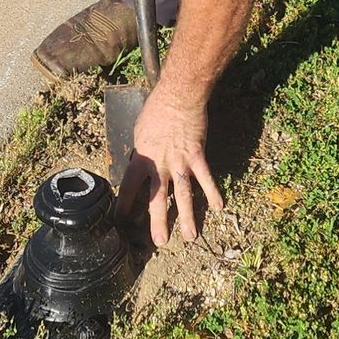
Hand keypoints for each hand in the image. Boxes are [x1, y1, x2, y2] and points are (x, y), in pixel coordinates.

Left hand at [116, 84, 221, 245]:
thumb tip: (140, 166)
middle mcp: (160, 164)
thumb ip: (142, 153)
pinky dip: (212, 192)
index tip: (120, 221)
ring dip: (187, 216)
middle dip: (158, 221)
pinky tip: (218, 207)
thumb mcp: (140, 132)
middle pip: (157, 198)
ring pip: (183, 194)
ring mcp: (180, 162)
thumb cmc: (157, 111)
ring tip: (190, 236)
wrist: (178, 96)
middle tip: (160, 241)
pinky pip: (206, 178)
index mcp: (142, 158)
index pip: (129, 187)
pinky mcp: (197, 156)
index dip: (124, 205)